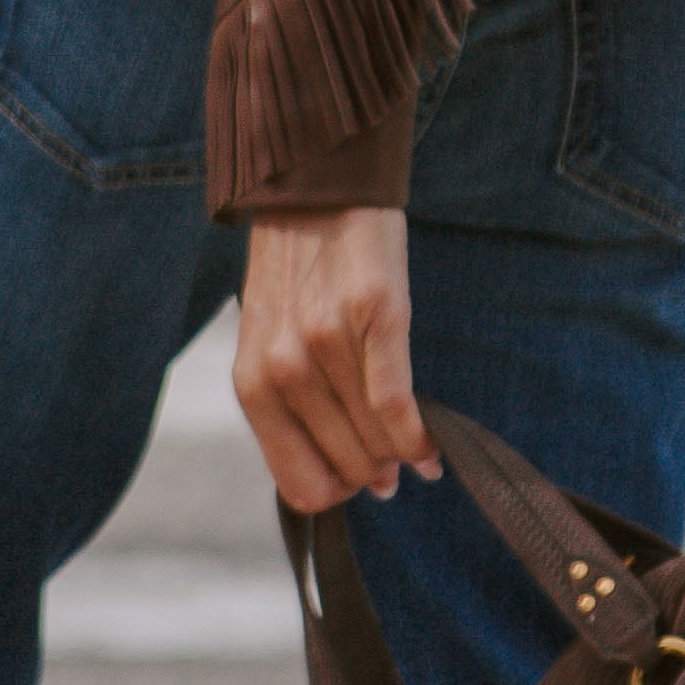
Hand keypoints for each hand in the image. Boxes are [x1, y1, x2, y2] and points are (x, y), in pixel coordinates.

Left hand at [236, 209, 441, 512]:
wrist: (314, 192)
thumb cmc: (298, 278)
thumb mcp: (272, 348)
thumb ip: (298, 413)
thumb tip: (365, 482)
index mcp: (253, 386)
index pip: (302, 487)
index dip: (339, 492)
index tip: (360, 477)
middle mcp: (283, 371)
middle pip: (350, 468)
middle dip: (378, 472)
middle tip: (394, 458)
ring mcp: (326, 345)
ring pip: (378, 442)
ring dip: (402, 453)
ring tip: (415, 447)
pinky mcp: (375, 316)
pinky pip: (398, 404)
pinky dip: (420, 436)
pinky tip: (431, 447)